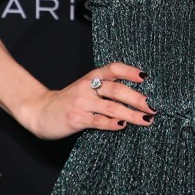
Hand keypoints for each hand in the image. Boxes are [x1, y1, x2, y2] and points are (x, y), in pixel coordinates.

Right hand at [19, 63, 157, 138]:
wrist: (40, 111)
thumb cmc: (69, 100)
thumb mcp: (86, 87)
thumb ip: (105, 88)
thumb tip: (135, 95)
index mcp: (92, 76)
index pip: (114, 69)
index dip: (130, 71)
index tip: (146, 77)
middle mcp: (88, 86)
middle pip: (117, 89)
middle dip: (138, 98)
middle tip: (154, 106)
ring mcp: (82, 102)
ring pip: (111, 106)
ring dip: (131, 113)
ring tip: (146, 119)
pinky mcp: (76, 118)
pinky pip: (98, 121)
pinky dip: (112, 123)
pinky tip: (123, 126)